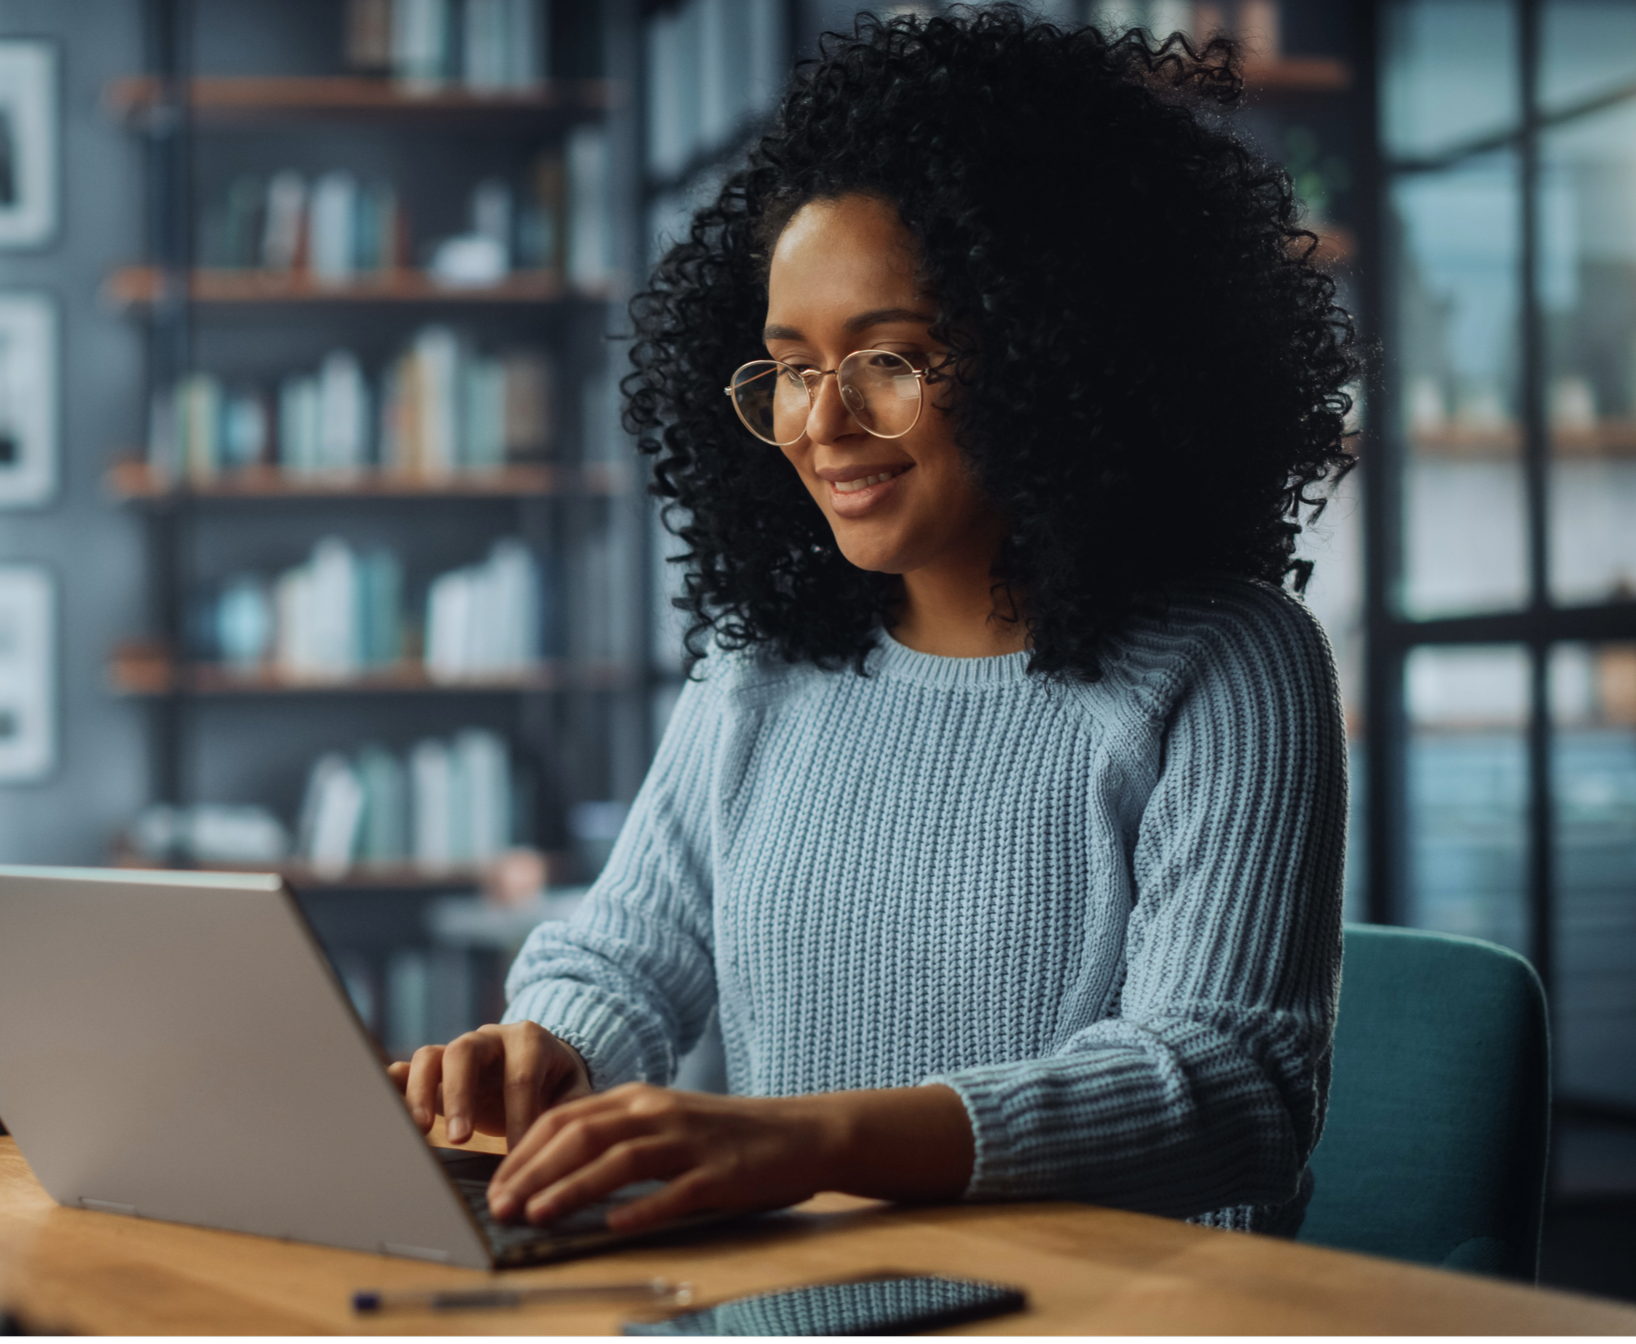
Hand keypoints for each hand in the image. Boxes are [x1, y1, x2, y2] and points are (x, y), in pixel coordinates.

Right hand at [386, 1021, 591, 1149]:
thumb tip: (561, 1144)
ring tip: (419, 1130)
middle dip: (460, 1095)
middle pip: (465, 1052)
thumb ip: (571, 1110)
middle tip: (461, 1139)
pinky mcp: (435, 1069)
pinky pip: (407, 1068)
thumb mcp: (574, 1091)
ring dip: (421, 1092)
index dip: (518, 1117)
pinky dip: (394, 1084)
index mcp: (529, 1041)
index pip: (520, 1077)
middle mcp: (489, 1038)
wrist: (541, 1062)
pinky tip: (385, 1109)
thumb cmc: (557, 1082)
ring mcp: (458, 1051)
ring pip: (430, 1057)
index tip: (517, 1157)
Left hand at [485, 1083, 973, 1231]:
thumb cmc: (725, 1136)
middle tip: (500, 1206)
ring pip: (619, 1159)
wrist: (801, 1132)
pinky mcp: (720, 1173)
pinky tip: (612, 1227)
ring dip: (572, 1187)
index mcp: (640, 1098)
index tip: (495, 1184)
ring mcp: (690, 1142)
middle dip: (533, 1171)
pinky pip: (674, 1192)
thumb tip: (551, 1170)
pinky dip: (640, 1209)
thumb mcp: (666, 1123)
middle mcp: (659, 1112)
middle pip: (582, 1135)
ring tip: (537, 1213)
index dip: (524, 1150)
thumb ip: (617, 1137)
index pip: (565, 1118)